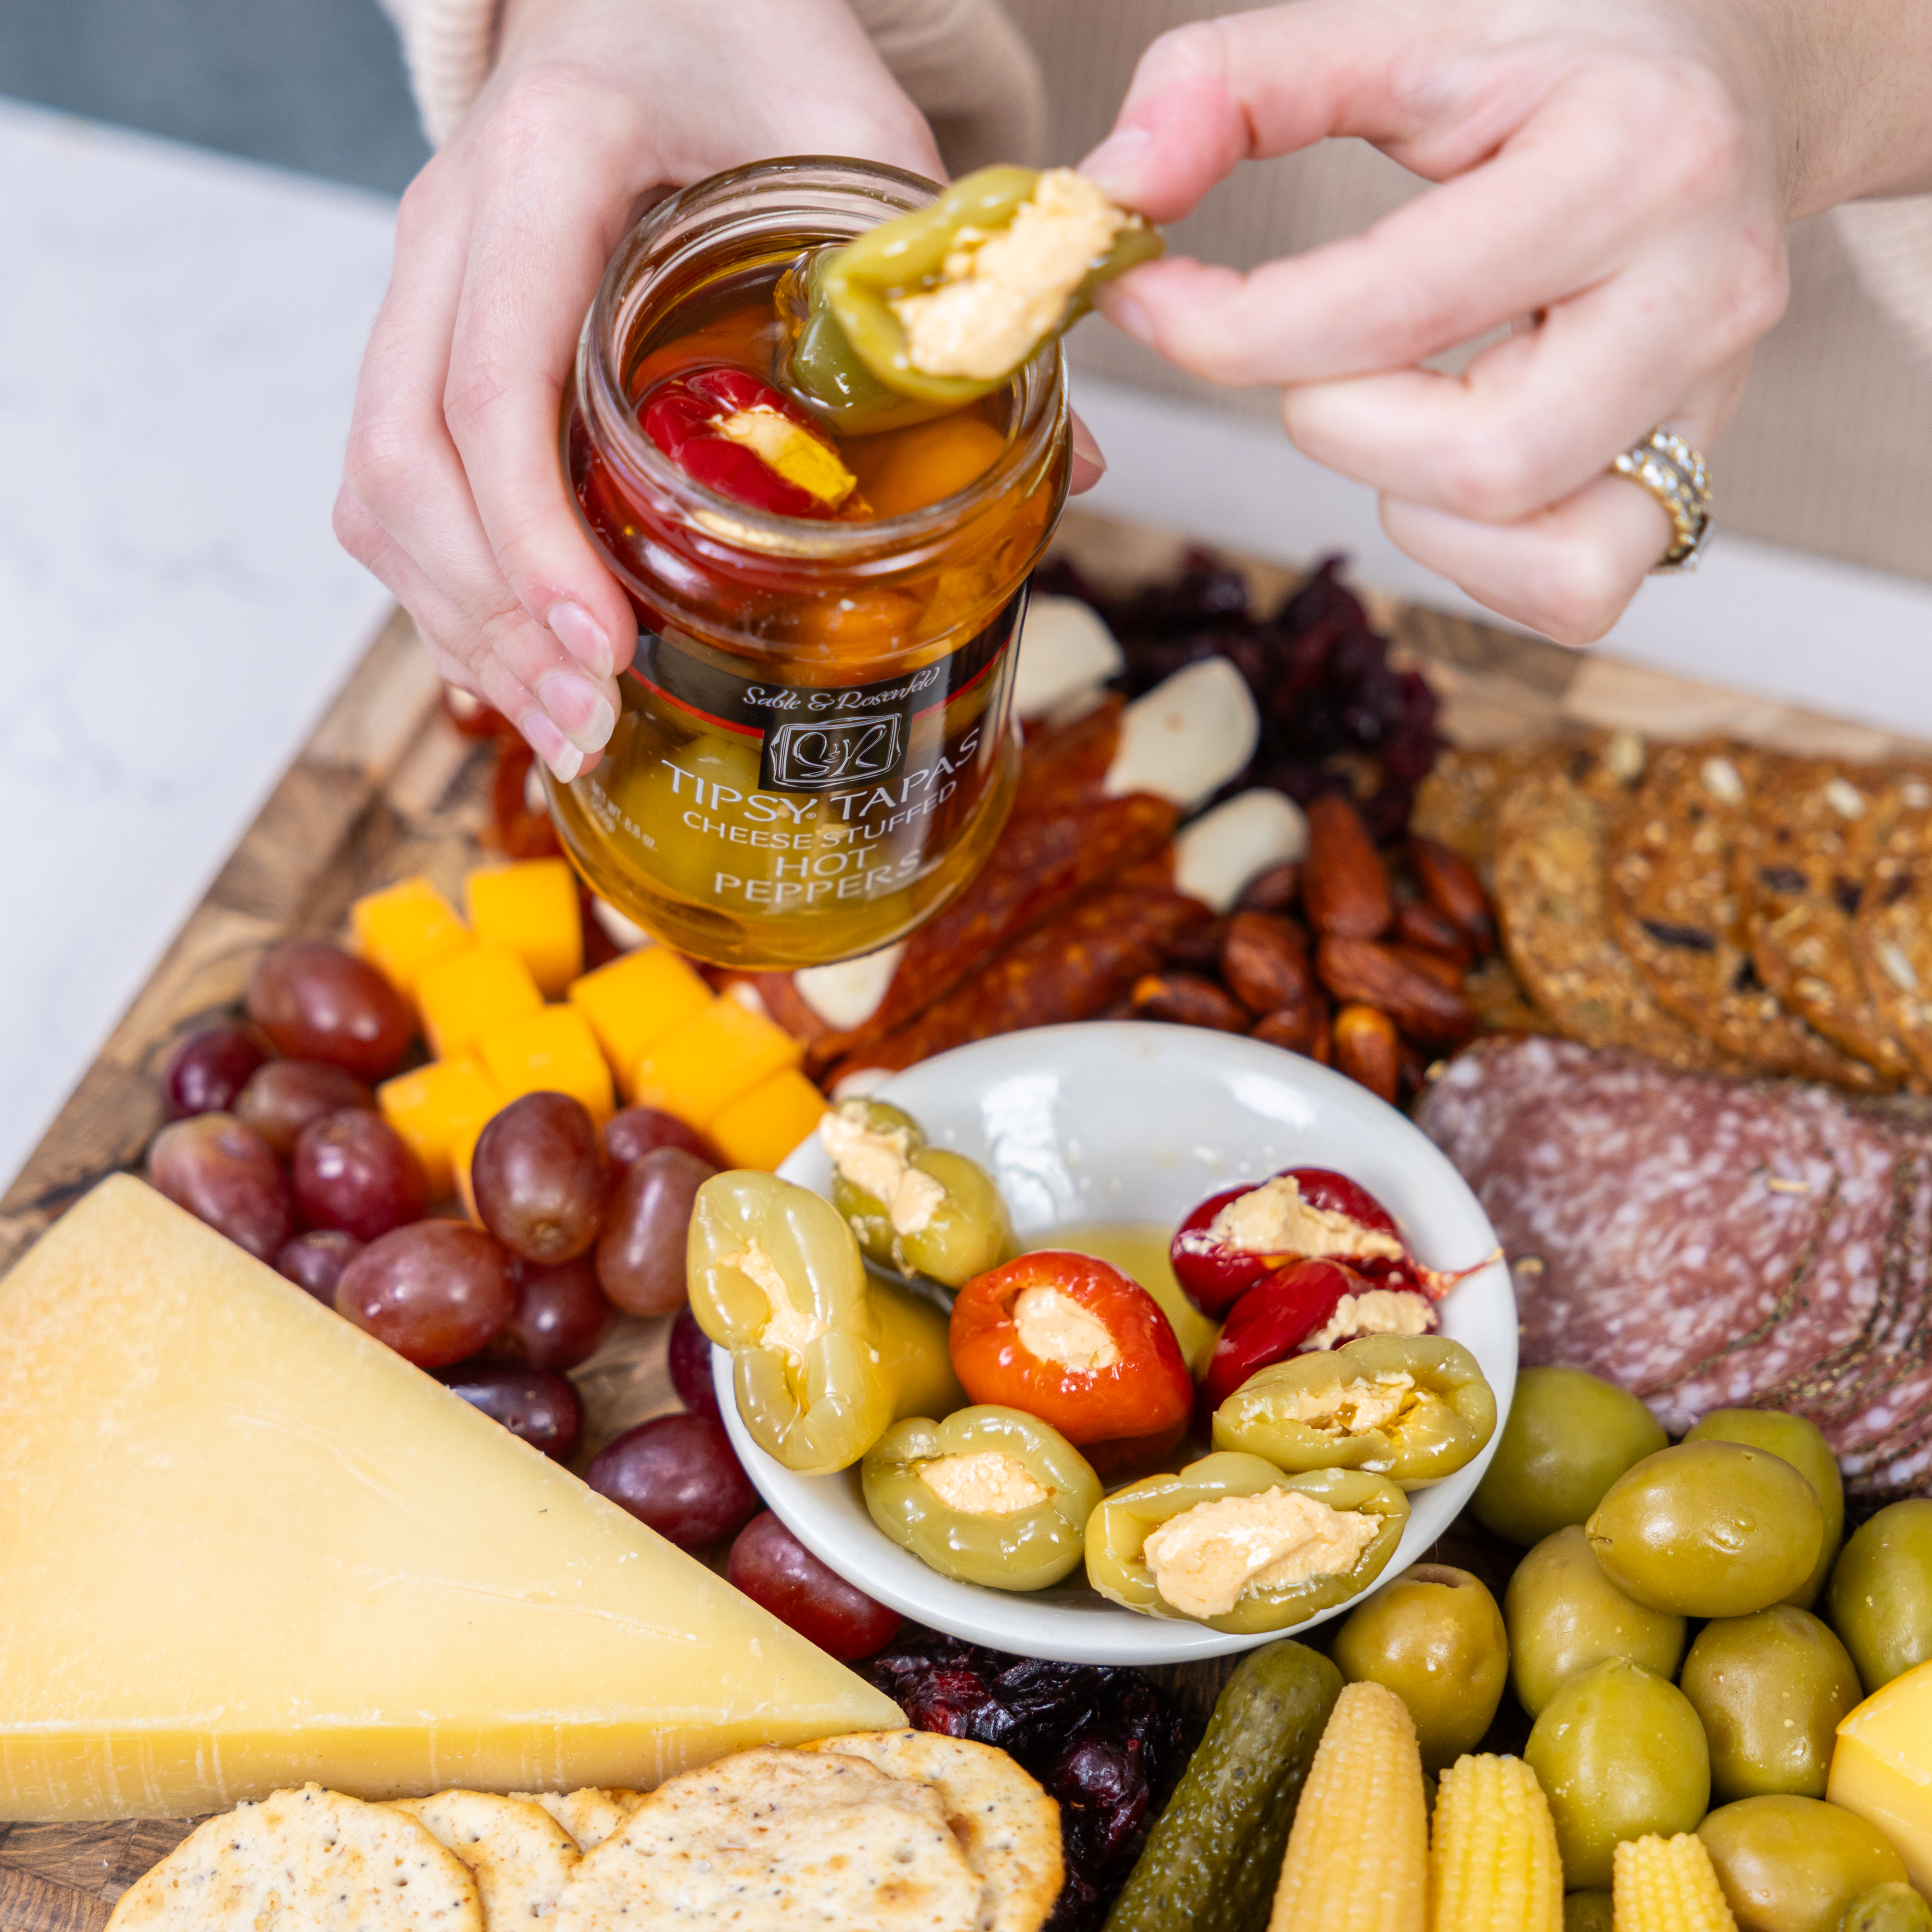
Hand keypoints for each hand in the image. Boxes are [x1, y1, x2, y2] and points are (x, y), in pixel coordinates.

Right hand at [336, 0, 942, 777]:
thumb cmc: (752, 51)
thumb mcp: (864, 139)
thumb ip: (947, 294)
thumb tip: (1070, 467)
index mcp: (552, 161)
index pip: (495, 375)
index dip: (532, 529)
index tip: (602, 641)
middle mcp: (453, 222)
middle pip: (404, 458)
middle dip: (493, 614)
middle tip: (594, 720)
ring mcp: (425, 281)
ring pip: (380, 485)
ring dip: (464, 622)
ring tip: (567, 724)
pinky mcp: (429, 332)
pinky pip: (394, 480)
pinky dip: (453, 585)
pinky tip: (529, 662)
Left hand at [1080, 0, 1931, 643]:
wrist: (1734, 83)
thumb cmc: (1563, 57)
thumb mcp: (1408, 23)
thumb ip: (1243, 82)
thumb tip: (1112, 186)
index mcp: (1633, 160)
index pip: (1395, 308)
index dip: (1233, 331)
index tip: (1149, 299)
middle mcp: (1698, 297)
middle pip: (1474, 463)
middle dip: (1335, 420)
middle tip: (1313, 349)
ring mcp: (1706, 406)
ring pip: (1535, 550)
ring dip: (1405, 495)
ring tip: (1397, 395)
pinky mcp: (1691, 481)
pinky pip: (1572, 590)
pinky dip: (1476, 553)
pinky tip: (1453, 455)